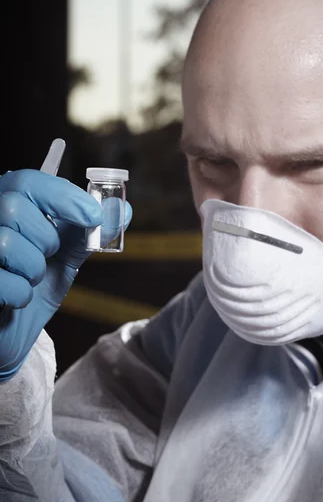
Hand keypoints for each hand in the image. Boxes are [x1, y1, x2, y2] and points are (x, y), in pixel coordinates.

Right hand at [0, 169, 130, 379]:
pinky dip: (21, 295)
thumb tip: (122, 209)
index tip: (93, 216)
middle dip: (46, 239)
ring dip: (33, 270)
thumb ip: (90, 232)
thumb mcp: (67, 254)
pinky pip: (3, 283)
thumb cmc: (35, 283)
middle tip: (49, 255)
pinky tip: (17, 298)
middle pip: (15, 209)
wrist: (12, 327)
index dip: (64, 196)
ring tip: (31, 278)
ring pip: (7, 245)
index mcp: (6, 203)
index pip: (29, 182)